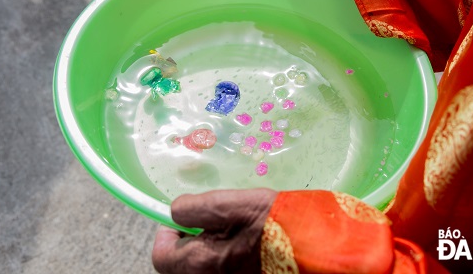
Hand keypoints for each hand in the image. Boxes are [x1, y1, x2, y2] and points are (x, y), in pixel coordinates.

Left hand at [152, 188, 277, 273]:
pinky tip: (244, 249)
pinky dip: (225, 263)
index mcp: (200, 263)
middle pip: (180, 268)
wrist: (312, 247)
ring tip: (231, 237)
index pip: (161, 257)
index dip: (167, 235)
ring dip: (208, 255)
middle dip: (188, 246)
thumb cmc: (273, 224)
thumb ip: (194, 208)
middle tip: (211, 227)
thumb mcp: (230, 204)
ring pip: (201, 272)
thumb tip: (175, 211)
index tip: (184, 222)